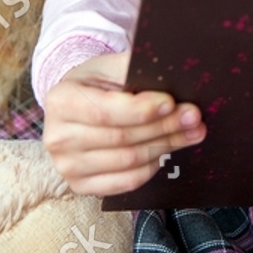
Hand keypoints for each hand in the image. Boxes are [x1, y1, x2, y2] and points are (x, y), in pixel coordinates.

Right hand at [42, 50, 205, 195]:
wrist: (75, 106)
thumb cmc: (97, 83)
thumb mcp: (109, 66)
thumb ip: (133, 67)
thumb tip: (170, 72)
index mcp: (61, 102)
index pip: (106, 112)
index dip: (141, 110)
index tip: (171, 102)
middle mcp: (58, 138)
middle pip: (121, 139)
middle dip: (164, 128)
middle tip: (194, 117)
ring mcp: (67, 167)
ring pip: (128, 161)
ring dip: (166, 146)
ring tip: (192, 132)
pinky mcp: (81, 186)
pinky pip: (126, 182)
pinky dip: (152, 167)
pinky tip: (169, 151)